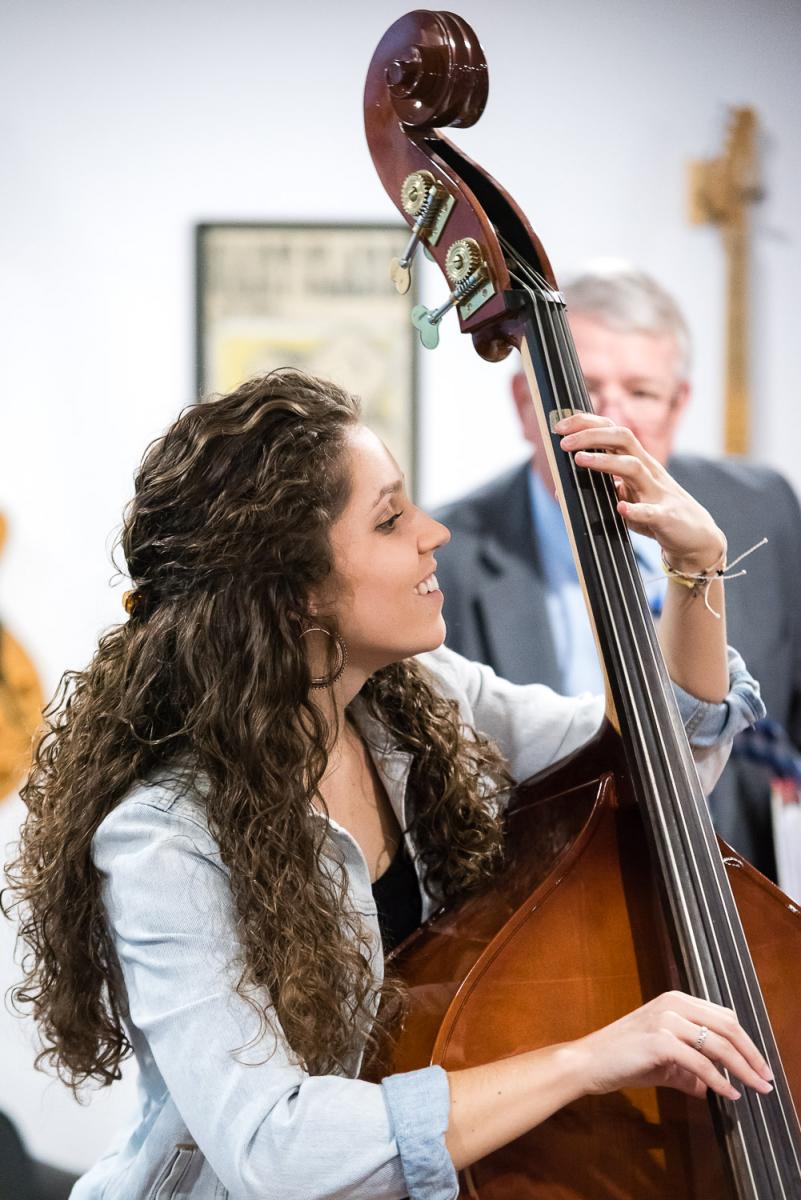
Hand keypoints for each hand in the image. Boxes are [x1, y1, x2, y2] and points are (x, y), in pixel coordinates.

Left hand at [555, 413, 725, 574]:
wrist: (695, 536)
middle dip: (591, 436)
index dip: (586, 424)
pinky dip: (636, 509)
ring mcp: (658, 492)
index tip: (559, 426)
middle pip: (623, 439)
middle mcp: (648, 470)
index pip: (612, 431)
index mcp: (637, 462)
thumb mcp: (624, 496)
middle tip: (563, 442)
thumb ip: (598, 489)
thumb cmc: (656, 512)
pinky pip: (651, 511)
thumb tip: (559, 490)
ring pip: (633, 467)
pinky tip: (620, 508)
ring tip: (580, 460)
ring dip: (605, 461)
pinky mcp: (666, 517)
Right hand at [570, 990, 773, 1100]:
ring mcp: (665, 1020)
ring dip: (743, 1068)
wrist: (589, 1062)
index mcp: (675, 1001)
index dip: (746, 1040)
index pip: (723, 1016)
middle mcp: (673, 1004)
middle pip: (727, 1026)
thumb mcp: (663, 1060)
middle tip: (766, 1078)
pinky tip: (729, 1093)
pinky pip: (700, 1062)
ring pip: (718, 1043)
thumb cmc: (623, 1058)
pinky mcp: (659, 1041)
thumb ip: (689, 1069)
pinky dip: (719, 1080)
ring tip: (755, 1088)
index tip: (759, 1063)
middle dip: (752, 1054)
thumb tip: (712, 1087)